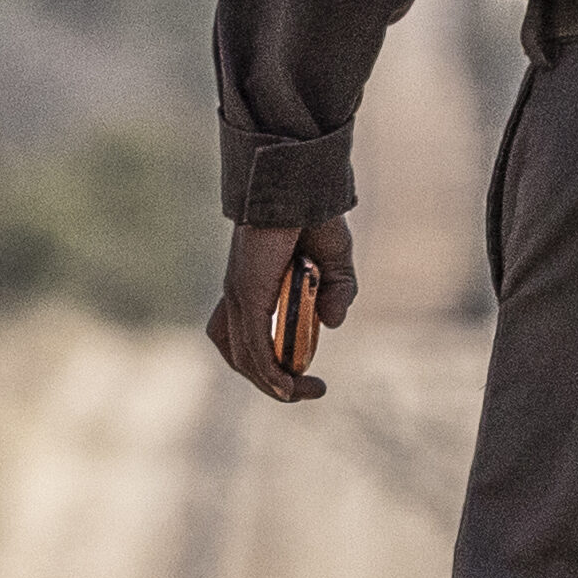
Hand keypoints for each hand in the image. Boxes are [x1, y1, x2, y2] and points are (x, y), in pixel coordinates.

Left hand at [204, 218, 354, 401]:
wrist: (302, 186)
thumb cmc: (315, 217)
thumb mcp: (335, 263)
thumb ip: (337, 293)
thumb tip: (331, 324)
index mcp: (252, 286)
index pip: (243, 337)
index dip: (268, 363)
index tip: (302, 375)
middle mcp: (239, 294)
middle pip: (241, 355)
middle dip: (272, 382)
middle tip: (308, 390)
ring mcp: (241, 296)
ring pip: (246, 358)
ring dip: (274, 384)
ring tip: (302, 391)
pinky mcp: (248, 295)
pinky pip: (255, 346)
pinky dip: (270, 372)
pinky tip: (288, 386)